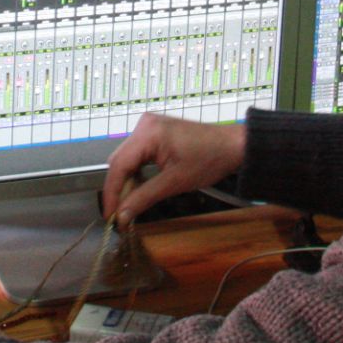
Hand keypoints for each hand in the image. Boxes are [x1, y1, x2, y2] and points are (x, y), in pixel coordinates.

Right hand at [100, 114, 245, 225]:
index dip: (111, 193)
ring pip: (126, 159)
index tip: (109, 215)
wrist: (232, 146)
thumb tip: (121, 216)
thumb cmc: (209, 160)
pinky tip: (141, 189)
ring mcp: (148, 127)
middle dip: (119, 189)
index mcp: (148, 133)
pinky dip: (137, 173)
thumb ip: (144, 198)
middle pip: (119, 161)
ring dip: (128, 182)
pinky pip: (137, 155)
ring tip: (131, 205)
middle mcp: (144, 125)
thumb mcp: (174, 183)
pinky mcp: (154, 132)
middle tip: (120, 215)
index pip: (118, 165)